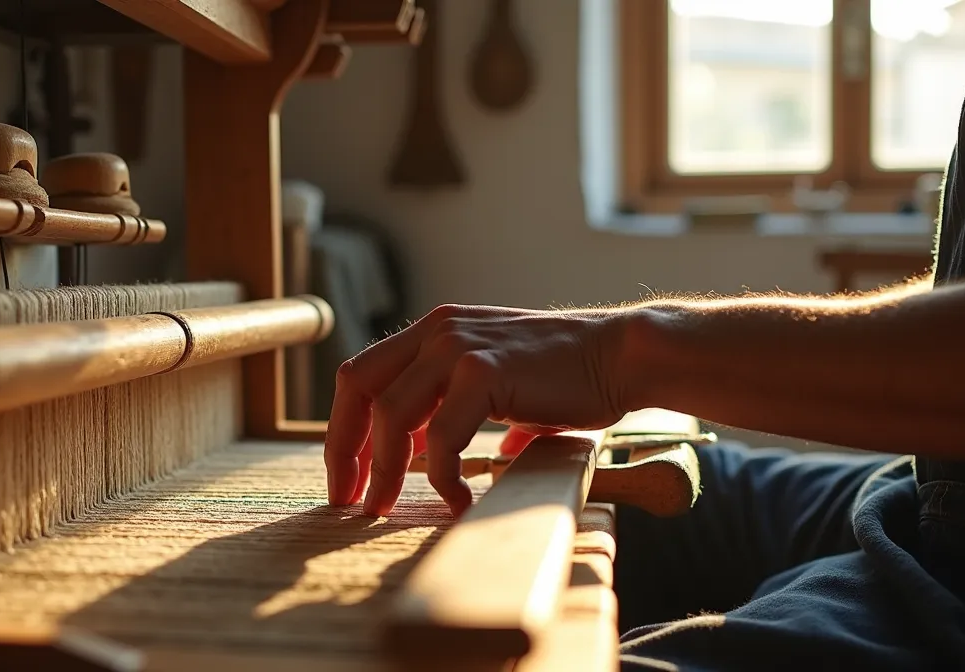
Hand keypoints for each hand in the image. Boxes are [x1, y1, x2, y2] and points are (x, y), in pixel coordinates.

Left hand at [324, 304, 629, 516]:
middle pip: (357, 388)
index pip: (360, 375)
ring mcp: (458, 346)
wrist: (620, 356)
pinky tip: (457, 501)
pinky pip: (442, 437)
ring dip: (384, 470)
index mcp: (435, 330)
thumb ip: (456, 406)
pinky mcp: (485, 371)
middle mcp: (438, 331)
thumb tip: (434, 452)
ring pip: (392, 416)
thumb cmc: (567, 376)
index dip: (344, 428)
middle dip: (345, 449)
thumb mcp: (495, 382)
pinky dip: (442, 477)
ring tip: (387, 508)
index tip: (347, 476)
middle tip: (349, 499)